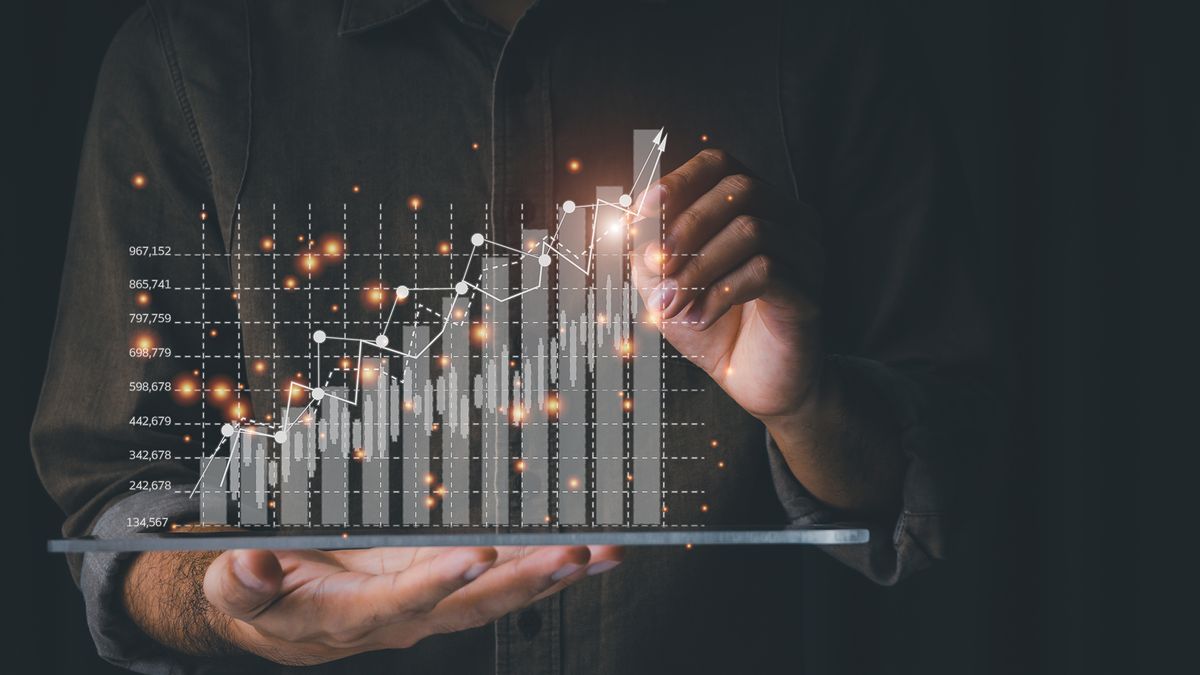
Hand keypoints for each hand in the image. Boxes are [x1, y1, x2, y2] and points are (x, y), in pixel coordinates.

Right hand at [124, 545, 621, 664]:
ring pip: (504, 593)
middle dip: (528, 579)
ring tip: (606, 552)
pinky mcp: (450, 587)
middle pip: (475, 603)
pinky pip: (507, 581)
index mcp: (355, 616)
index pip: (404, 601)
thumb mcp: (235, 593)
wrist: (279, 615)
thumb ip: (241, 584)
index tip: (476, 555)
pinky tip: (594, 557)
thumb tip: (247, 564)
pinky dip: (551, 570)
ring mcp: (436, 602)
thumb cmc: (261, 598)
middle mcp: (408, 615)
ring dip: (556, 575)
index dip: (439, 581)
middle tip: (574, 554)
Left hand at [632, 148, 824, 421]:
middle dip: (688, 226)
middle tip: (656, 267)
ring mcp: (807, 255)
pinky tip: (699, 317)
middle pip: (741, 189)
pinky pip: (765, 271)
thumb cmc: (716, 329)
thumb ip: (649, 251)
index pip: (721, 165)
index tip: (643, 212)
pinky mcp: (809, 293)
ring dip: (698, 268)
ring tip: (673, 304)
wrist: (758, 386)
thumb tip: (630, 217)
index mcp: (758, 208)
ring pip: (752, 230)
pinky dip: (720, 293)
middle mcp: (790, 221)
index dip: (680, 181)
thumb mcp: (667, 285)